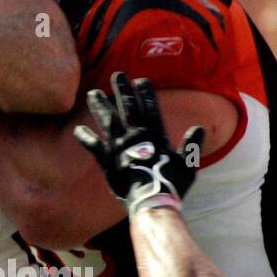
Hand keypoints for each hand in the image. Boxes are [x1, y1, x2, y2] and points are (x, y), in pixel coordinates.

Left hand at [73, 73, 204, 214]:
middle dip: (122, 90)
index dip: (146, 94)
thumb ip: (191, 146)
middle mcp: (135, 136)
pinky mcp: (106, 159)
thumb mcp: (187, 165)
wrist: (151, 201)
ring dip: (99, 105)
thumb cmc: (171, 185)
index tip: (141, 80)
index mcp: (155, 136)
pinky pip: (92, 145)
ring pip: (107, 120)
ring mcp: (119, 146)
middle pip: (128, 108)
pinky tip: (77, 129)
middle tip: (117, 75)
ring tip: (92, 93)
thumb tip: (199, 128)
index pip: (150, 108)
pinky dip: (85, 137)